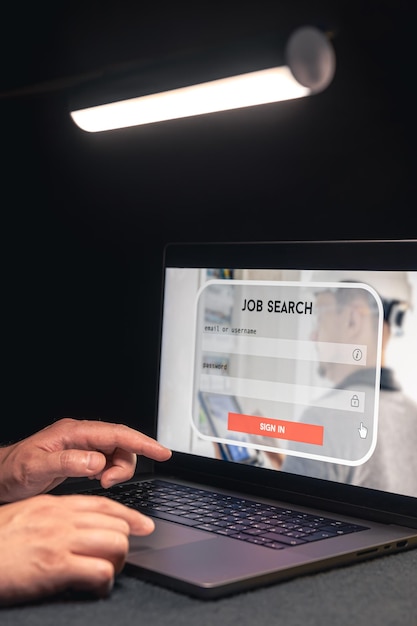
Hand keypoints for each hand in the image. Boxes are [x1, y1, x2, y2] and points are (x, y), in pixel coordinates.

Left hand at [0, 418, 171, 502]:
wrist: (0, 477)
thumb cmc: (12, 470)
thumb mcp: (36, 468)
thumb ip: (67, 463)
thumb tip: (97, 461)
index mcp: (74, 432)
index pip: (117, 433)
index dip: (142, 442)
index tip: (162, 452)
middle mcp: (81, 436)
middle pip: (122, 444)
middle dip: (125, 464)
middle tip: (107, 483)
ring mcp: (83, 446)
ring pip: (117, 454)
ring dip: (117, 471)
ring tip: (100, 483)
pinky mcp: (82, 457)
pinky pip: (108, 462)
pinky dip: (110, 473)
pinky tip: (96, 480)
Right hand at [0, 493, 154, 605]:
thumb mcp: (26, 517)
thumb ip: (54, 517)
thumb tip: (77, 526)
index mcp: (54, 506)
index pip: (104, 505)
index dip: (129, 516)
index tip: (144, 524)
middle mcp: (62, 519)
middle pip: (115, 524)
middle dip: (125, 543)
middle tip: (119, 558)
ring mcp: (60, 542)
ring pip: (115, 543)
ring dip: (117, 562)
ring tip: (106, 574)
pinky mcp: (56, 568)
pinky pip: (100, 571)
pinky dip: (105, 582)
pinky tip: (96, 588)